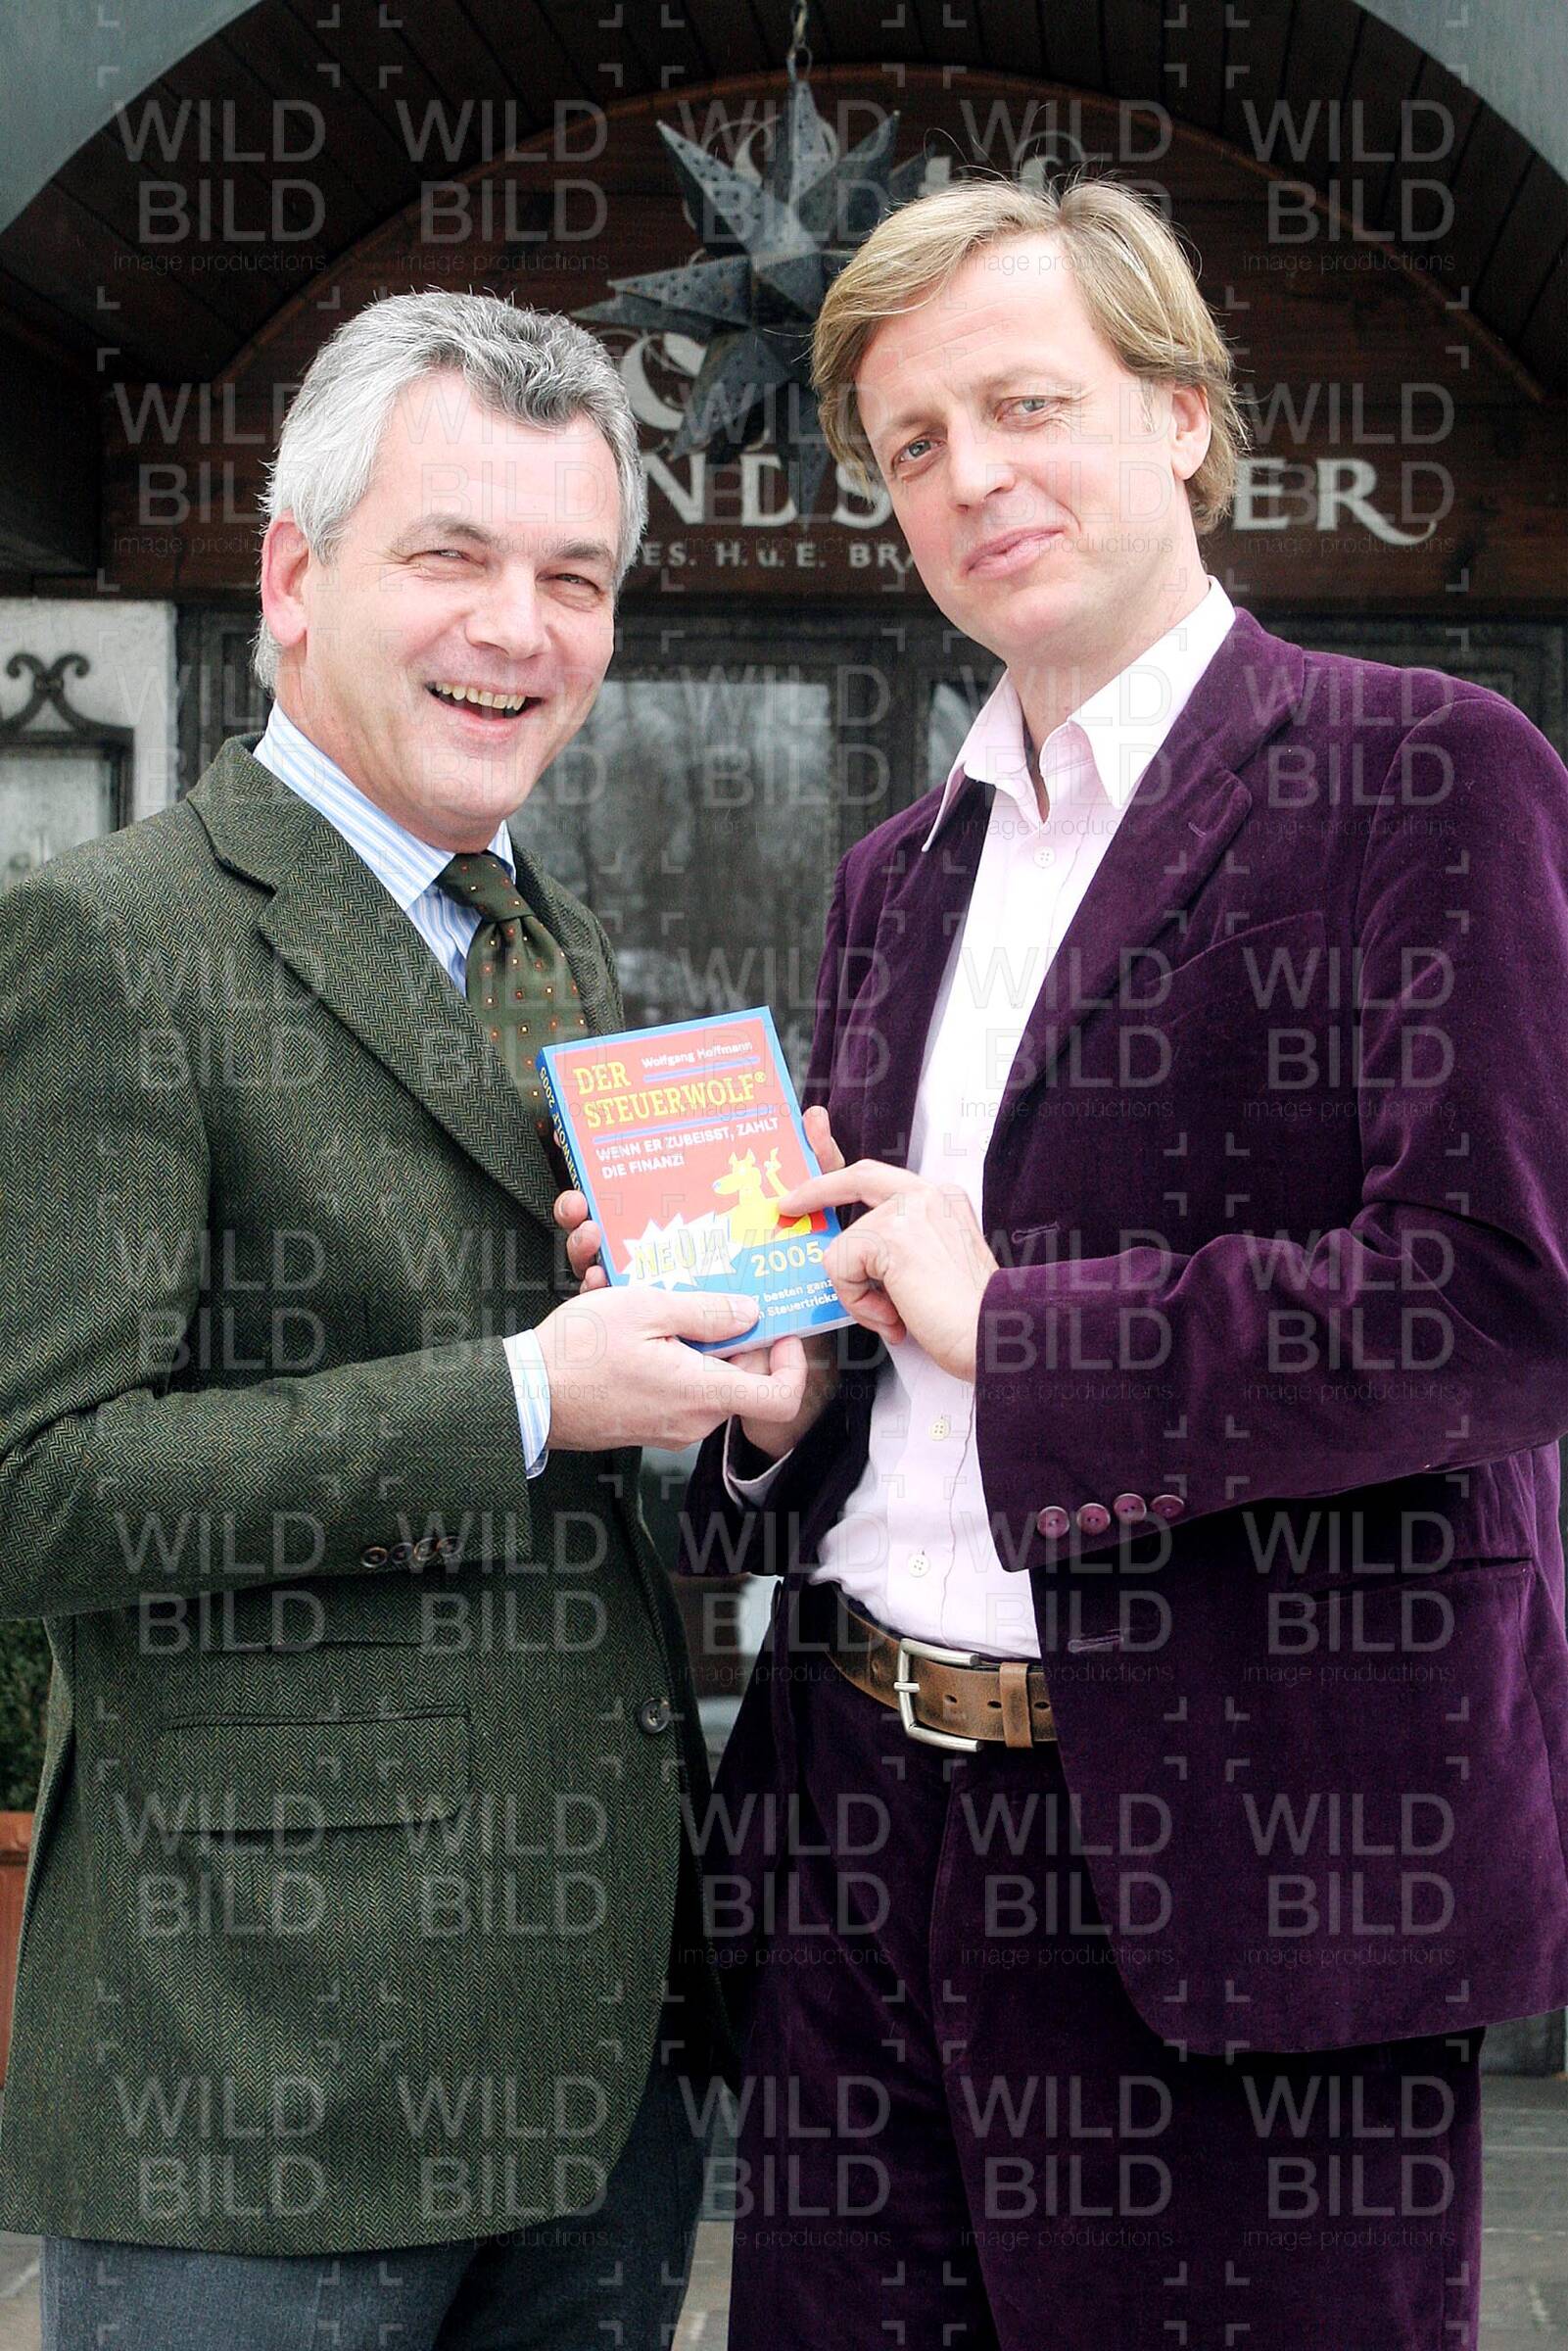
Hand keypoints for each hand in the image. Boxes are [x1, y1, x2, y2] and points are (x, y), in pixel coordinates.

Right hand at [551, 1104, 849, 1460]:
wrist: (525, 1396)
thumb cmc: (580, 1351)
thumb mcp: (647, 1309)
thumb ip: (708, 1312)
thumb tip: (754, 1314)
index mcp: (703, 1392)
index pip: (780, 1398)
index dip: (792, 1363)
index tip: (778, 1329)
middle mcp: (694, 1419)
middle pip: (743, 1376)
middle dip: (731, 1333)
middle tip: (706, 1293)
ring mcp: (669, 1426)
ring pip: (706, 1376)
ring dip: (691, 1337)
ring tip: (655, 1299)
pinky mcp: (647, 1424)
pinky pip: (676, 1386)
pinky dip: (666, 1354)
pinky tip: (634, 1323)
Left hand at [771, 1157, 999, 1382]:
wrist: (993, 1336)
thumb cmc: (968, 1319)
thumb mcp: (932, 1268)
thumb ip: (897, 1250)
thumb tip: (850, 1257)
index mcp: (943, 1201)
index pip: (881, 1177)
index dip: (841, 1177)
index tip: (813, 1166)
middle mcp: (929, 1195)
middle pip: (856, 1178)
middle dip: (815, 1188)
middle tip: (788, 1205)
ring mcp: (910, 1211)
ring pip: (844, 1246)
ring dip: (857, 1291)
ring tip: (894, 1315)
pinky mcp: (890, 1237)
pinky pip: (841, 1267)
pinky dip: (857, 1301)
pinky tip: (892, 1316)